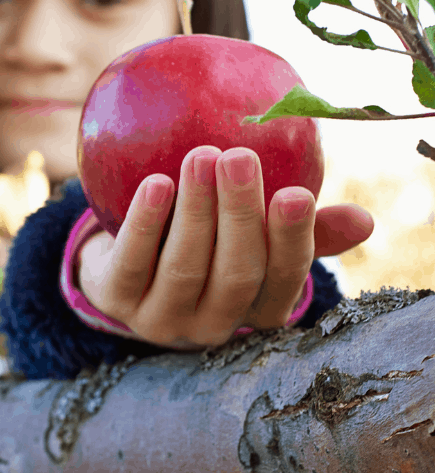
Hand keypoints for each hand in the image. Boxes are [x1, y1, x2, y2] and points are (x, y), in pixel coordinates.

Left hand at [78, 146, 373, 350]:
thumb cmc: (207, 246)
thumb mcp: (255, 241)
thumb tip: (364, 220)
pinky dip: (145, 224)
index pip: (281, 282)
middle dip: (239, 216)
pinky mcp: (116, 301)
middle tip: (239, 158)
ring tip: (201, 156)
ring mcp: (161, 319)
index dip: (292, 241)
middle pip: (234, 274)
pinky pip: (132, 263)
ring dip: (195, 212)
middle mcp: (212, 324)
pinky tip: (157, 184)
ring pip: (184, 268)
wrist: (131, 268)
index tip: (296, 193)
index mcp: (253, 311)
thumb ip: (302, 231)